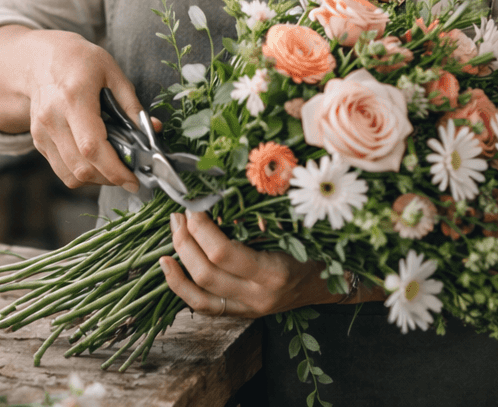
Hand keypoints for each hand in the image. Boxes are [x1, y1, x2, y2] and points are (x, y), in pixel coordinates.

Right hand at [0, 25, 144, 193]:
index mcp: (73, 98)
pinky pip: (62, 170)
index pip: (92, 147)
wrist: (39, 58)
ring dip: (96, 179)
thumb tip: (154, 130)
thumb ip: (132, 105)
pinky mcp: (38, 140)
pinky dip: (81, 173)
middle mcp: (52, 118)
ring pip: (71, 175)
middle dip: (110, 178)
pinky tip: (95, 160)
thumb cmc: (80, 61)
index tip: (134, 179)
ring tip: (113, 168)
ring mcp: (42, 132)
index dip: (114, 170)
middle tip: (129, 173)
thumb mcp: (112, 72)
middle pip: (81, 167)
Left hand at [159, 211, 354, 316]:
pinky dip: (180, 286)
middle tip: (180, 213)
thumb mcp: (298, 227)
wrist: (330, 286)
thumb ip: (265, 212)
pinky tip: (167, 265)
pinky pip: (203, 307)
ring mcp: (248, 309)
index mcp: (275, 272)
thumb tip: (231, 184)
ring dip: (179, 258)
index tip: (194, 204)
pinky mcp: (239, 313)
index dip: (201, 227)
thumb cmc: (317, 249)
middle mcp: (259, 296)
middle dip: (185, 239)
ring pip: (199, 293)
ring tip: (174, 230)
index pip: (223, 253)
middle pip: (206, 273)